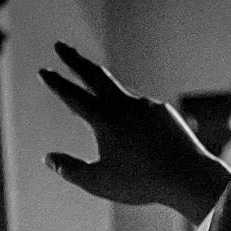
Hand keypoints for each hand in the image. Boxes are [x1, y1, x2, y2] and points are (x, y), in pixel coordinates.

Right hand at [37, 44, 230, 221]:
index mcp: (105, 120)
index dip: (56, 83)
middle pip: (94, 75)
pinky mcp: (162, 111)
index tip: (43, 70)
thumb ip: (70, 169)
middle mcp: (125, 105)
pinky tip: (127, 123)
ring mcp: (146, 105)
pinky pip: (137, 106)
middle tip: (60, 46)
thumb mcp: (97, 181)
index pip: (73, 96)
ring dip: (100, 85)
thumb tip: (48, 158)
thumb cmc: (140, 182)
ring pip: (117, 90)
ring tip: (91, 88)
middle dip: (74, 59)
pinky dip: (125, 108)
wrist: (187, 176)